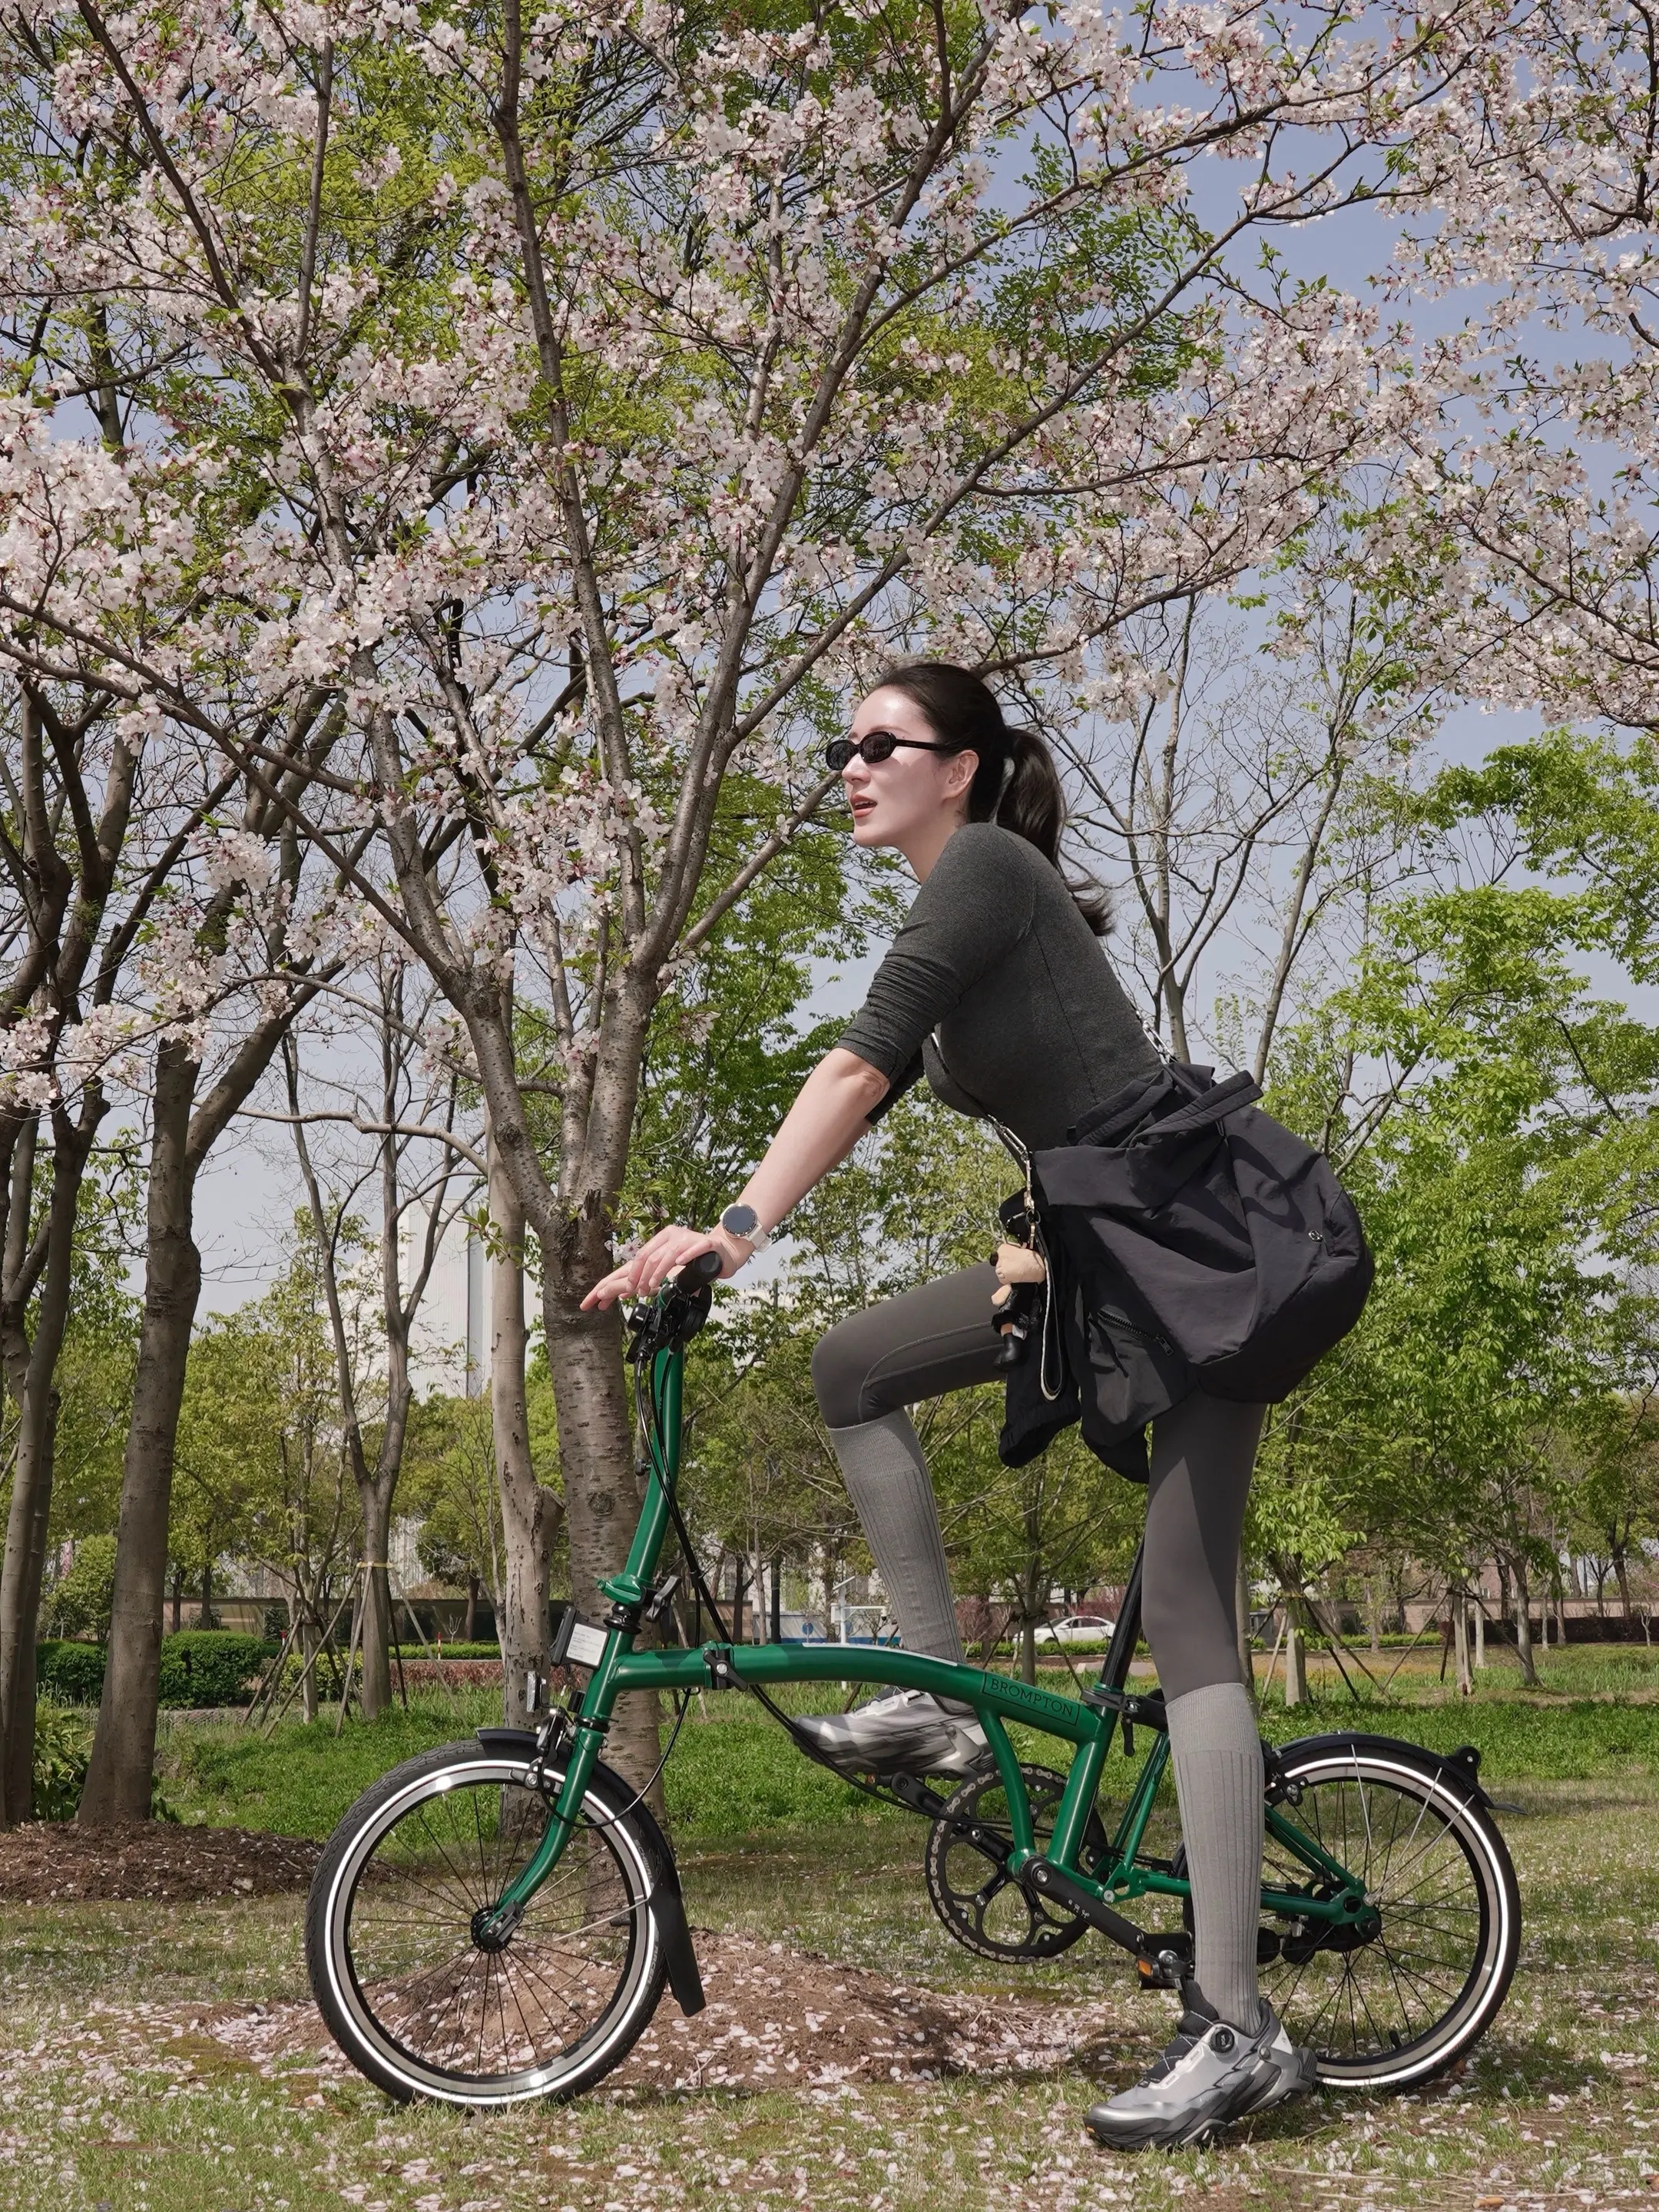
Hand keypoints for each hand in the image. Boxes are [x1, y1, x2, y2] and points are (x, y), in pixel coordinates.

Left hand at [580, 1222, 750, 1310]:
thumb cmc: (696, 1261)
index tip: (614, 1294)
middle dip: (638, 1276)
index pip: (637, 1258)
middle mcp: (672, 1237)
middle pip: (648, 1256)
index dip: (625, 1276)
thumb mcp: (669, 1269)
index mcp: (661, 1241)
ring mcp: (689, 1239)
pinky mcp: (706, 1244)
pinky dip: (684, 1255)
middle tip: (635, 1292)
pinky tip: (677, 1263)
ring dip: (656, 1272)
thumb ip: (650, 1277)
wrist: (725, 1251)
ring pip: (667, 1254)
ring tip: (650, 1287)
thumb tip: (624, 1291)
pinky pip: (693, 1248)